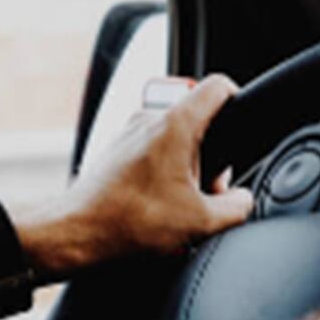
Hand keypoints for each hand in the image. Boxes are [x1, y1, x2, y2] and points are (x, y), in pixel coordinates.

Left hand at [14, 75, 254, 276]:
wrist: (77, 232)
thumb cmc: (129, 221)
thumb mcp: (201, 221)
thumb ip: (236, 206)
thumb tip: (243, 200)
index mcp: (176, 125)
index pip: (219, 87)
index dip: (238, 100)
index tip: (242, 125)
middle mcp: (150, 120)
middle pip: (199, 123)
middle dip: (212, 158)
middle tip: (207, 192)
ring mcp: (129, 134)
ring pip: (175, 141)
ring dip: (187, 171)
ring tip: (179, 205)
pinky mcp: (116, 152)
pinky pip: (152, 154)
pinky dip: (163, 175)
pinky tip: (158, 207)